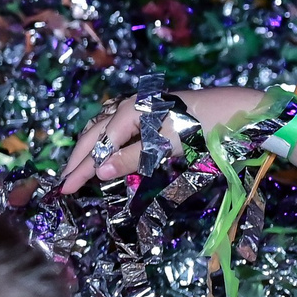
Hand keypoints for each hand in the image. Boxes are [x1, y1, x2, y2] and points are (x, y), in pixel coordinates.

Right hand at [58, 86, 262, 193]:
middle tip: (64, 181)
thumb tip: (99, 172)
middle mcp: (127, 107)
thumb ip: (131, 159)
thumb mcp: (165, 147)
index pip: (96, 148)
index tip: (64, 189)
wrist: (232, 111)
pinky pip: (115, 123)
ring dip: (88, 147)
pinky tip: (103, 143)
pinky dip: (103, 137)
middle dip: (77, 159)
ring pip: (101, 127)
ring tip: (77, 165)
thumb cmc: (200, 128)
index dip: (79, 170)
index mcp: (128, 113)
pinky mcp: (149, 110)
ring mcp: (137, 107)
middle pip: (93, 136)